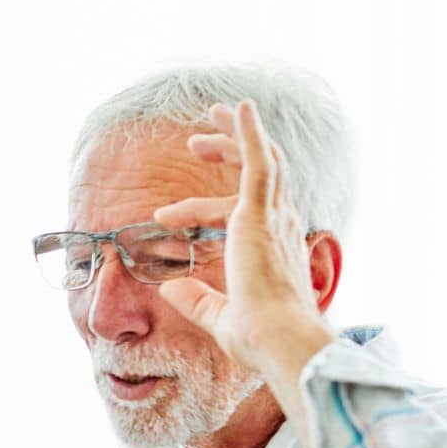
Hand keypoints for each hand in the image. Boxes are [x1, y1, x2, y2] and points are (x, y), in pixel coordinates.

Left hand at [152, 100, 334, 381]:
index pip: (243, 212)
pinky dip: (250, 132)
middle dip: (230, 150)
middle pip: (261, 173)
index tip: (165, 215)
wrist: (277, 339)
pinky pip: (259, 161)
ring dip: (235, 135)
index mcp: (273, 248)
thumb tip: (169, 289)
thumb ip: (196, 300)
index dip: (201, 207)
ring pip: (261, 159)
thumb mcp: (220, 316)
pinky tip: (239, 108)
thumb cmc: (259, 337)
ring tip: (211, 114)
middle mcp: (281, 226)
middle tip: (197, 141)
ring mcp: (275, 217)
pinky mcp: (262, 213)